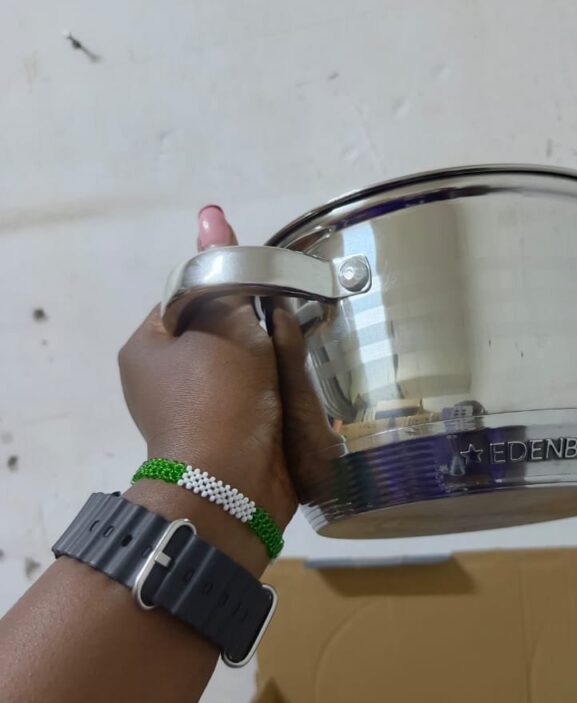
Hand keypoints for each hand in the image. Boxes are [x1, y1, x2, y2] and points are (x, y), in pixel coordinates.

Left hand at [119, 206, 296, 572]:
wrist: (234, 489)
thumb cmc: (218, 399)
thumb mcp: (225, 326)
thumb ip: (226, 275)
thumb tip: (210, 213)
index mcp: (147, 349)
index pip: (190, 295)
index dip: (230, 288)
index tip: (267, 292)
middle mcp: (164, 380)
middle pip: (222, 331)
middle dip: (259, 326)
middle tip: (289, 320)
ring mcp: (195, 413)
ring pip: (245, 366)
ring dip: (275, 359)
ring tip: (300, 353)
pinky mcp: (228, 438)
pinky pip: (257, 399)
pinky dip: (278, 391)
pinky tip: (301, 384)